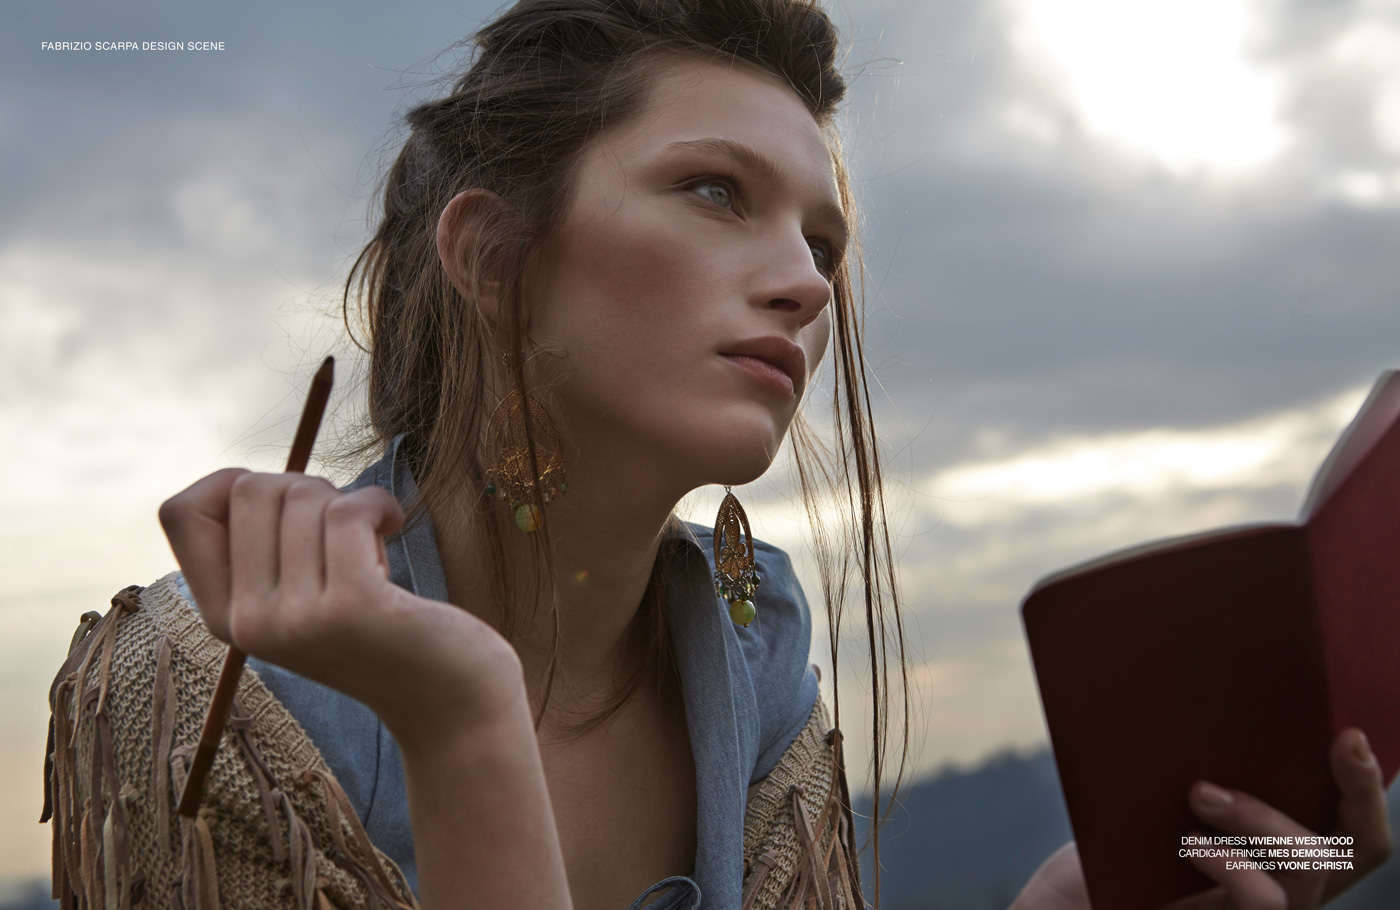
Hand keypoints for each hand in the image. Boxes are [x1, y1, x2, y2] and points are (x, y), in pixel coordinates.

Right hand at [159, 468, 526, 747]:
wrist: (449, 701)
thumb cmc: (383, 631)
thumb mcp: (304, 596)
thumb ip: (265, 552)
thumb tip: (238, 480)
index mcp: (224, 618)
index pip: (179, 512)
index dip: (232, 484)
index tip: (287, 507)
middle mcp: (247, 624)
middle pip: (249, 489)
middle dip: (306, 489)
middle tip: (345, 531)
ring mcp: (294, 619)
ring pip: (304, 496)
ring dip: (350, 504)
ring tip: (372, 550)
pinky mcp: (349, 607)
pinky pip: (347, 511)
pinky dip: (379, 505)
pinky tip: (395, 527)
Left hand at [1010, 729, 1391, 909]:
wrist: (1063, 907)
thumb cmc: (1103, 852)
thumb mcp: (1150, 799)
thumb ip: (1188, 765)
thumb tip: (1198, 681)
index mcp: (1274, 854)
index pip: (1354, 830)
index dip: (1367, 786)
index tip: (1350, 733)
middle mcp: (1281, 889)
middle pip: (1359, 849)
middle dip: (1360, 793)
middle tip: (1339, 740)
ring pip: (1311, 869)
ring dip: (1264, 819)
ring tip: (1202, 792)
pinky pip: (1264, 902)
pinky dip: (1237, 867)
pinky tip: (1194, 845)